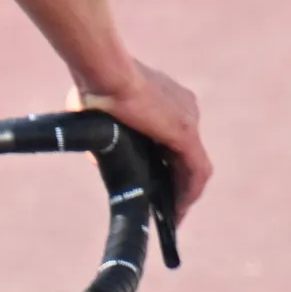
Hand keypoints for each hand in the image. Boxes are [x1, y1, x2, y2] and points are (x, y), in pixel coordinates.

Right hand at [80, 61, 209, 214]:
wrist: (105, 73)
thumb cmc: (95, 85)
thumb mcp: (93, 111)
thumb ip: (99, 133)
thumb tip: (98, 156)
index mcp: (165, 98)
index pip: (171, 138)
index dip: (163, 162)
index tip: (153, 181)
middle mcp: (184, 108)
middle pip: (184, 154)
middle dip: (175, 181)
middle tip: (162, 207)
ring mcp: (188, 120)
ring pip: (193, 166)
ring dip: (184, 193)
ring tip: (171, 218)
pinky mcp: (187, 135)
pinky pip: (196, 172)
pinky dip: (188, 194)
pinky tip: (177, 214)